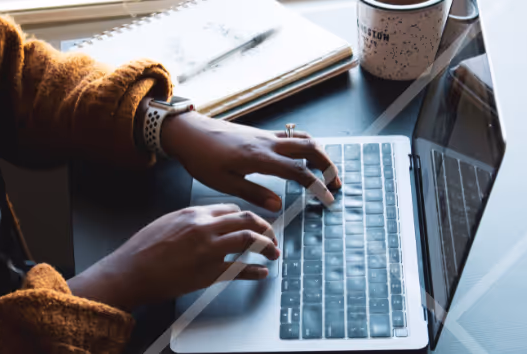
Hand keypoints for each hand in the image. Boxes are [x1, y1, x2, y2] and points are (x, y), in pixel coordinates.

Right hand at [67, 204, 277, 310]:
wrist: (130, 271)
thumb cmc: (143, 249)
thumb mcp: (167, 221)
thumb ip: (191, 219)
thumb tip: (208, 221)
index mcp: (195, 213)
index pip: (232, 209)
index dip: (247, 217)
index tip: (252, 224)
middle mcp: (205, 228)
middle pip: (247, 220)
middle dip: (266, 227)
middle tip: (271, 237)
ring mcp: (209, 250)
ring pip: (250, 239)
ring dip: (267, 246)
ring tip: (273, 253)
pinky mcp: (209, 272)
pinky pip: (241, 269)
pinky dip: (255, 271)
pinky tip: (261, 272)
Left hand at [161, 112, 340, 211]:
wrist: (189, 132)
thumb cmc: (202, 158)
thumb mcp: (224, 183)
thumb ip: (254, 193)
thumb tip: (279, 206)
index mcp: (260, 158)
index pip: (299, 172)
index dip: (317, 186)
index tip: (328, 199)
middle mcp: (268, 143)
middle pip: (310, 148)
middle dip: (328, 165)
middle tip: (336, 183)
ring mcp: (266, 135)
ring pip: (303, 139)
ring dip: (320, 153)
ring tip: (327, 170)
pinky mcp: (261, 133)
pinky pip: (291, 136)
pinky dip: (305, 145)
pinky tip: (304, 156)